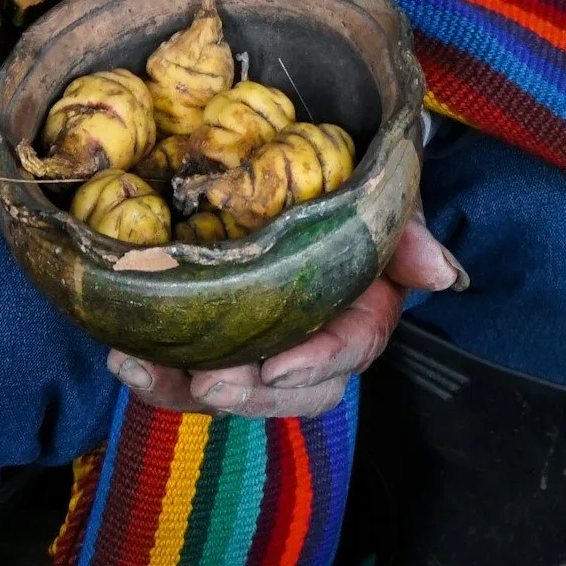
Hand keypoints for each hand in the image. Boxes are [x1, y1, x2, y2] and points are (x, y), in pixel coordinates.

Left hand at [106, 208, 465, 419]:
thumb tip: (442, 273)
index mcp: (360, 313)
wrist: (308, 170)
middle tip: (207, 383)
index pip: (350, 349)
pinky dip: (155, 372)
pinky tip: (123, 358)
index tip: (279, 365)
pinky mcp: (216, 338)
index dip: (318, 361)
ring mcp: (261, 343)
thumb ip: (407, 233)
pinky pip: (187, 370)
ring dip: (183, 390)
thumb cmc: (350, 190)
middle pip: (290, 391)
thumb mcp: (386, 202)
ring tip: (142, 370)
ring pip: (232, 389)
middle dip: (248, 395)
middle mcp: (312, 341)